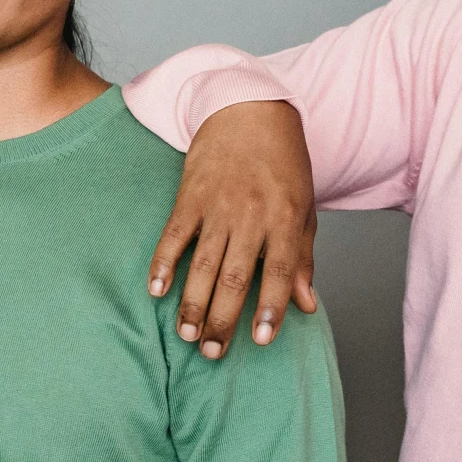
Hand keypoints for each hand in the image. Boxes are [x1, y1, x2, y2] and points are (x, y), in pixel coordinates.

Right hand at [147, 101, 318, 356]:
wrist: (249, 109)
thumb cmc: (283, 163)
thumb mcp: (304, 206)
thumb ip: (303, 257)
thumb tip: (306, 305)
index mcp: (285, 218)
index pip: (279, 272)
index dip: (270, 308)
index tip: (261, 340)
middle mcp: (251, 214)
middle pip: (235, 277)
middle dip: (223, 319)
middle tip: (212, 353)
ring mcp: (217, 205)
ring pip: (202, 264)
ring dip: (193, 303)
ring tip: (188, 335)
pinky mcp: (189, 196)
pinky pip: (173, 235)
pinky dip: (163, 263)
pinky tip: (156, 290)